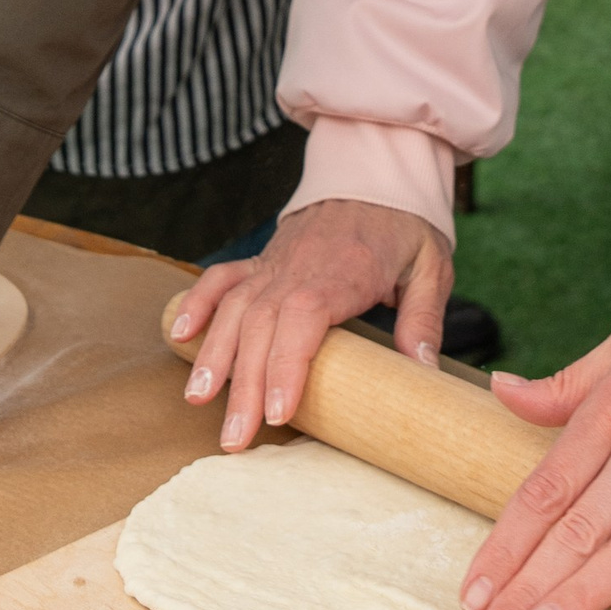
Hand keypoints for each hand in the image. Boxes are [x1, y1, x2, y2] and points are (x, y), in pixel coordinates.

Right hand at [166, 196, 452, 448]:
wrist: (375, 171)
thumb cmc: (403, 225)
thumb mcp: (430, 265)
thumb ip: (424, 318)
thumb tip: (424, 371)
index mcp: (343, 270)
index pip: (305, 317)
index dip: (287, 365)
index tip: (279, 412)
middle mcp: (298, 267)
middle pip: (260, 326)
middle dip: (243, 385)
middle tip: (235, 438)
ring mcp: (274, 263)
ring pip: (234, 309)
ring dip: (213, 355)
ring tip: (198, 400)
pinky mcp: (261, 260)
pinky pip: (221, 279)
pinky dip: (197, 303)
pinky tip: (180, 336)